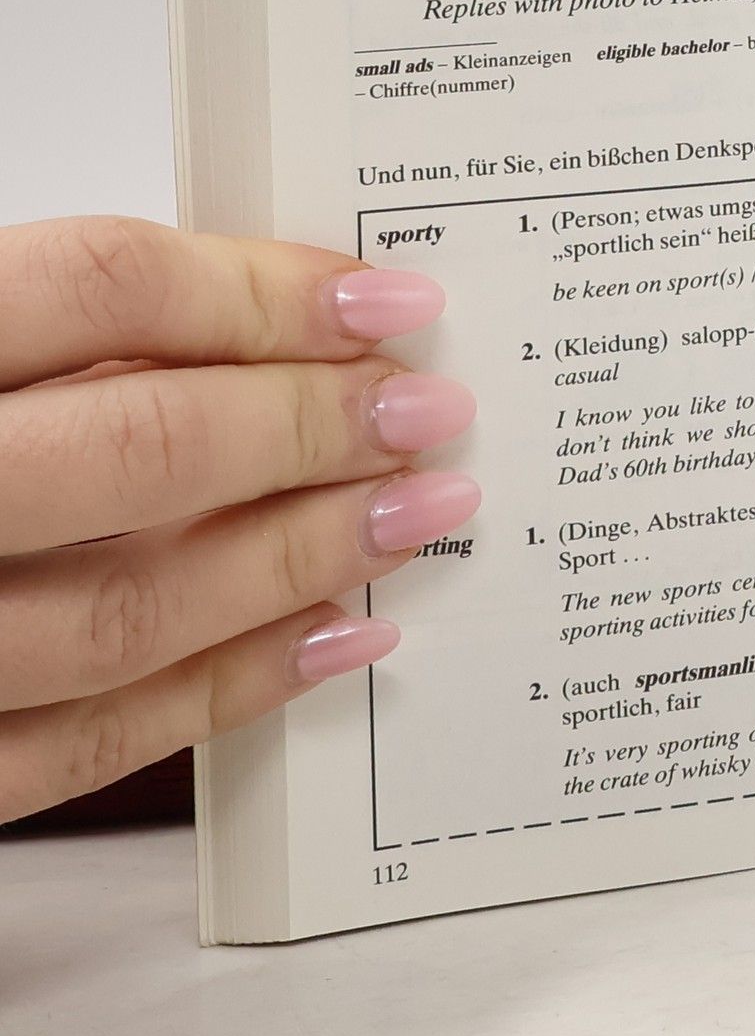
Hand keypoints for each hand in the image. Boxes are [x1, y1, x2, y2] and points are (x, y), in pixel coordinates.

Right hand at [0, 218, 476, 821]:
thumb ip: (46, 327)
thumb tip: (250, 318)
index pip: (102, 288)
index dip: (264, 290)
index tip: (386, 301)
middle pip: (140, 450)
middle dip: (313, 427)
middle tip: (428, 412)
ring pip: (130, 611)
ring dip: (302, 559)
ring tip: (414, 514)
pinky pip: (88, 747)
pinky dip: (231, 691)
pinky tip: (336, 638)